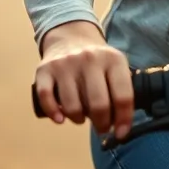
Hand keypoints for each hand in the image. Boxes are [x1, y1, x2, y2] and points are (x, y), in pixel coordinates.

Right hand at [35, 20, 133, 139]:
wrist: (70, 36)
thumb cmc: (96, 61)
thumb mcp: (114, 67)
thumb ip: (120, 91)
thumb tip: (120, 127)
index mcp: (113, 59)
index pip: (123, 96)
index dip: (123, 120)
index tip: (121, 133)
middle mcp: (90, 59)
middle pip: (98, 105)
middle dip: (102, 124)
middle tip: (101, 127)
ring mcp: (66, 63)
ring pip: (73, 106)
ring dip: (79, 119)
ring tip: (82, 117)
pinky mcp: (45, 69)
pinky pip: (46, 98)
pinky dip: (54, 113)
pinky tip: (61, 118)